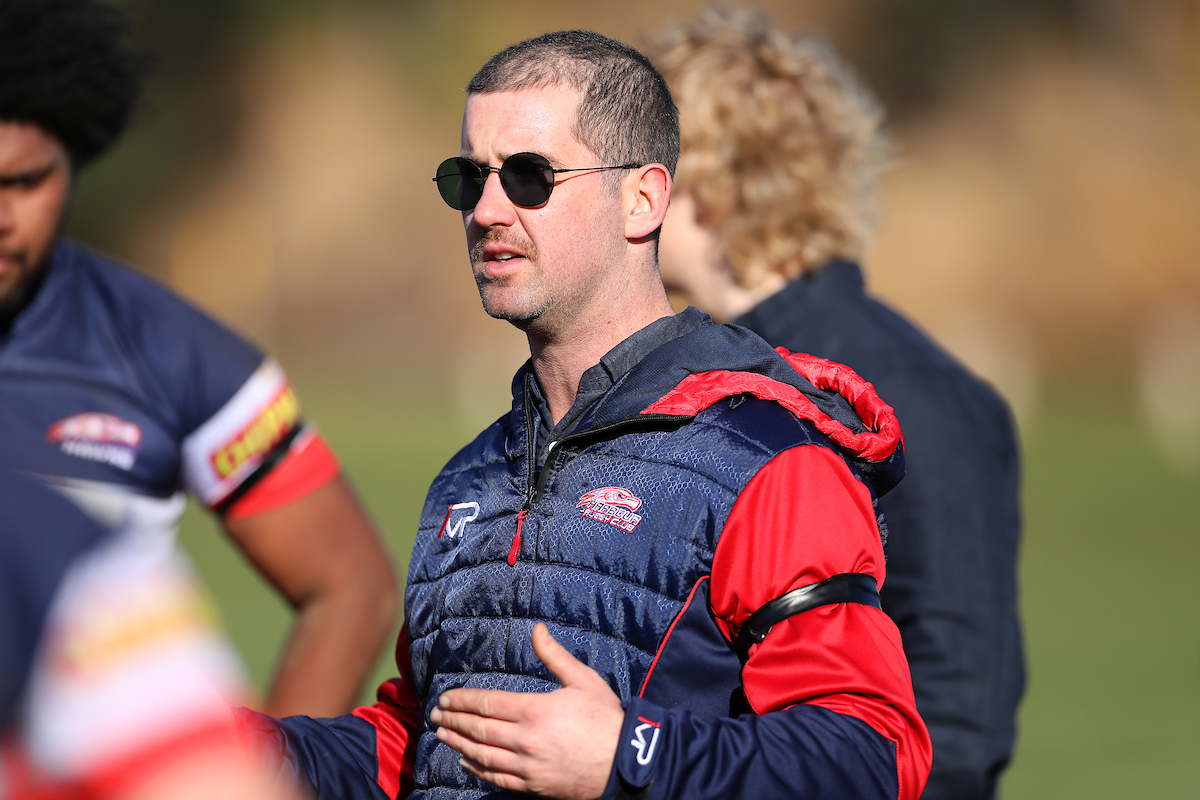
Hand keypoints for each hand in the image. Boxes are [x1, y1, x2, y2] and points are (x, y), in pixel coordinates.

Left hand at [430, 623, 623, 799]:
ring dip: (459, 743)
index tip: (446, 697)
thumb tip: (537, 629)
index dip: (463, 701)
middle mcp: (525, 739)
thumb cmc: (606, 718)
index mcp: (534, 710)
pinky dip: (477, 769)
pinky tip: (466, 761)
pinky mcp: (533, 785)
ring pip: (483, 754)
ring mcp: (527, 766)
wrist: (624, 763)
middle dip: (454, 720)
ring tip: (442, 734)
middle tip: (434, 714)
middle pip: (479, 729)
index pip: (487, 704)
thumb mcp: (583, 680)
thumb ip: (555, 655)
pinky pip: (497, 778)